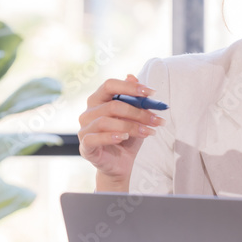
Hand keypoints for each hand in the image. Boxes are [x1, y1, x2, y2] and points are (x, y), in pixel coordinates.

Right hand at [78, 74, 164, 189]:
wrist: (120, 165)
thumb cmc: (127, 138)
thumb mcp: (136, 118)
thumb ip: (134, 99)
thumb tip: (133, 76)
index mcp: (99, 100)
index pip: (110, 85)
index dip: (130, 87)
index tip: (151, 93)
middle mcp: (88, 112)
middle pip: (113, 105)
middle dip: (138, 112)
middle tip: (157, 120)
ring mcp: (84, 129)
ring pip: (106, 121)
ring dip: (131, 126)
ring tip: (148, 132)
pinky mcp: (85, 145)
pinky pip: (94, 137)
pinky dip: (111, 136)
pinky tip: (124, 138)